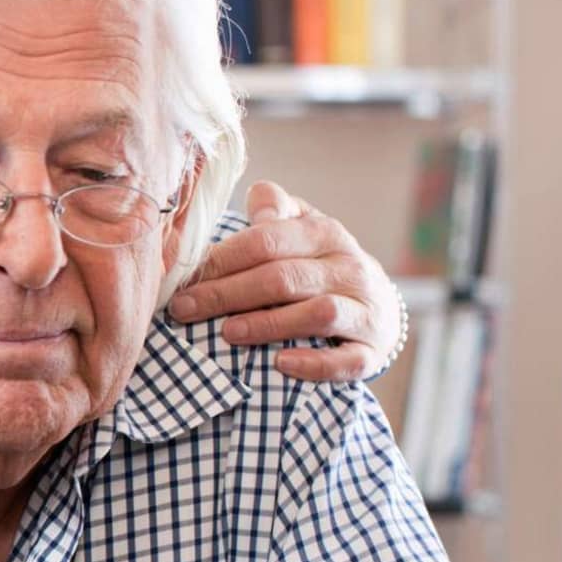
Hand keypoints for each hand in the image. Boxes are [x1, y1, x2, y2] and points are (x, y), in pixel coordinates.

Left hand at [166, 182, 400, 381]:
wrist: (379, 307)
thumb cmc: (319, 264)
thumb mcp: (300, 228)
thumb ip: (274, 210)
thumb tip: (254, 198)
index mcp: (324, 233)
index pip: (266, 241)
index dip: (221, 259)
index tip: (181, 278)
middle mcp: (348, 268)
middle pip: (284, 277)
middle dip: (228, 293)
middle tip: (184, 309)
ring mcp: (364, 310)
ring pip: (318, 314)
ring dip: (269, 324)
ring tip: (227, 333)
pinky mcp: (372, 351)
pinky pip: (348, 360)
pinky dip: (315, 363)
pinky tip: (281, 363)